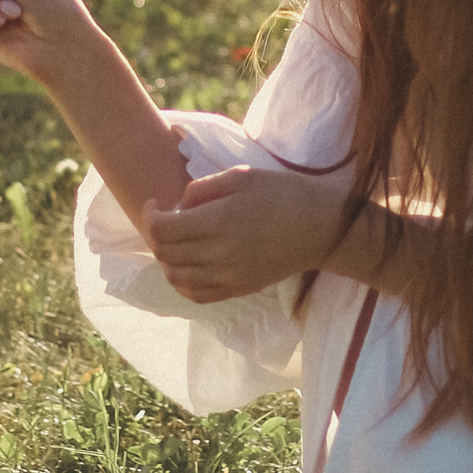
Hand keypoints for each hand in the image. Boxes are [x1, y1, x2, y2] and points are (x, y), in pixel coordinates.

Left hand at [140, 161, 352, 302]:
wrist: (321, 228)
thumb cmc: (284, 193)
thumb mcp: (242, 176)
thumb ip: (203, 188)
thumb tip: (179, 204)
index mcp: (219, 221)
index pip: (163, 229)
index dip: (150, 215)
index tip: (156, 204)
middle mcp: (220, 253)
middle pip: (165, 254)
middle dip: (155, 235)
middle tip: (164, 220)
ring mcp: (229, 276)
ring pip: (176, 278)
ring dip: (166, 260)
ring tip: (175, 243)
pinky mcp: (239, 289)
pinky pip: (197, 296)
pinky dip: (183, 283)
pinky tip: (188, 266)